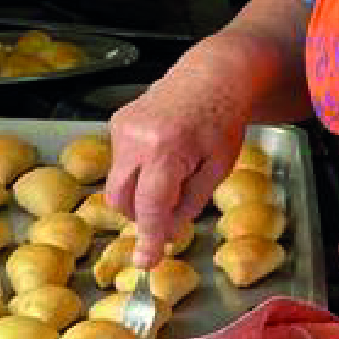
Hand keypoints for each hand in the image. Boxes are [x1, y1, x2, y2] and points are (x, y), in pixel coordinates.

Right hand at [106, 48, 251, 266]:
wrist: (212, 75)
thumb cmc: (222, 122)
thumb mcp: (218, 169)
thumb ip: (190, 204)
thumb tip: (167, 234)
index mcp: (167, 149)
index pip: (150, 205)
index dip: (148, 237)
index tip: (145, 262)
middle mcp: (136, 137)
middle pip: (122, 198)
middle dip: (140, 214)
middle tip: (168, 212)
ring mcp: (122, 128)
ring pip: (118, 182)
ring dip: (140, 191)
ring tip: (172, 172)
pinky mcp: (116, 123)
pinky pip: (119, 162)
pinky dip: (137, 170)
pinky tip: (164, 153)